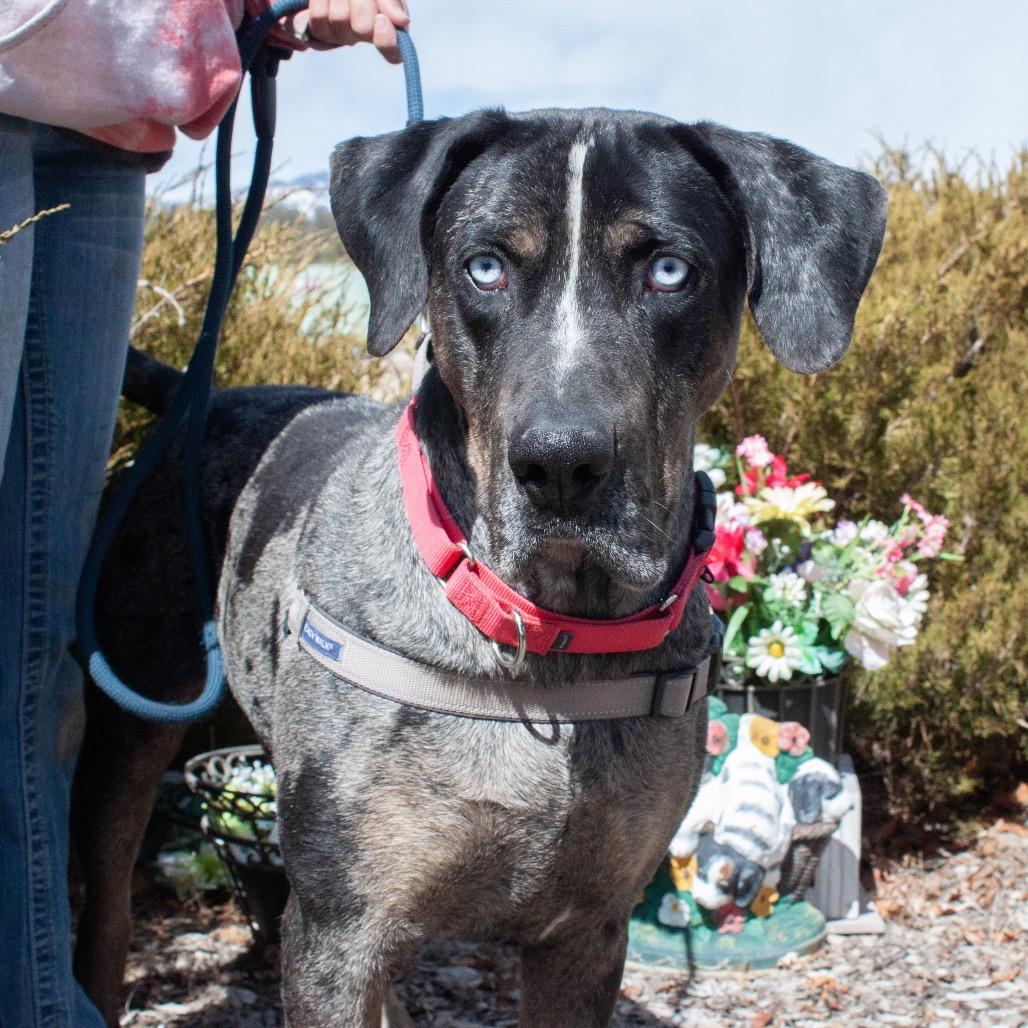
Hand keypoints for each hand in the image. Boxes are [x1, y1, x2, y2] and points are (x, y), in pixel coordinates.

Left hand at [283, 0, 410, 63]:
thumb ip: (392, 2)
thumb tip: (402, 21)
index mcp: (388, 29)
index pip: (393, 52)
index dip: (386, 40)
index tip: (382, 20)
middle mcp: (365, 37)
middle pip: (362, 27)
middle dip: (360, 0)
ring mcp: (342, 36)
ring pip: (339, 18)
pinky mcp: (321, 31)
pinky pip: (320, 17)